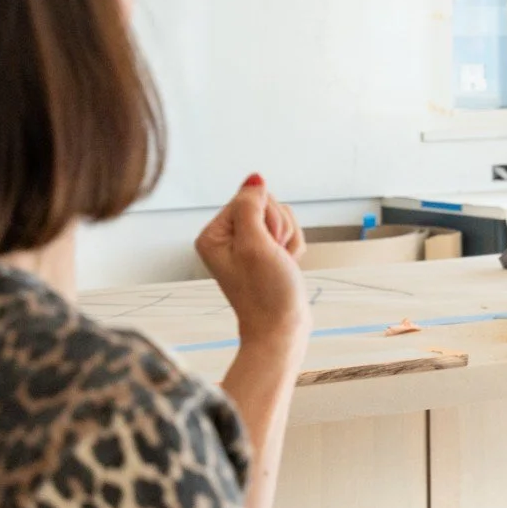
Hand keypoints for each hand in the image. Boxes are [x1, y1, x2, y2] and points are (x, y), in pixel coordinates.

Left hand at [196, 174, 308, 355]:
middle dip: (279, 229)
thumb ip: (250, 206)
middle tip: (274, 258)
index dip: (266, 219)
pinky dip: (293, 249)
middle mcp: (226, 238)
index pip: (248, 198)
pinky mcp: (264, 252)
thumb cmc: (266, 293)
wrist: (282, 329)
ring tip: (280, 264)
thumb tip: (254, 178)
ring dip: (288, 240)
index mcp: (213, 234)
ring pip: (280, 218)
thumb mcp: (255, 244)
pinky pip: (287, 233)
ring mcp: (247, 245)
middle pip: (265, 205)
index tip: (266, 247)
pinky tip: (286, 266)